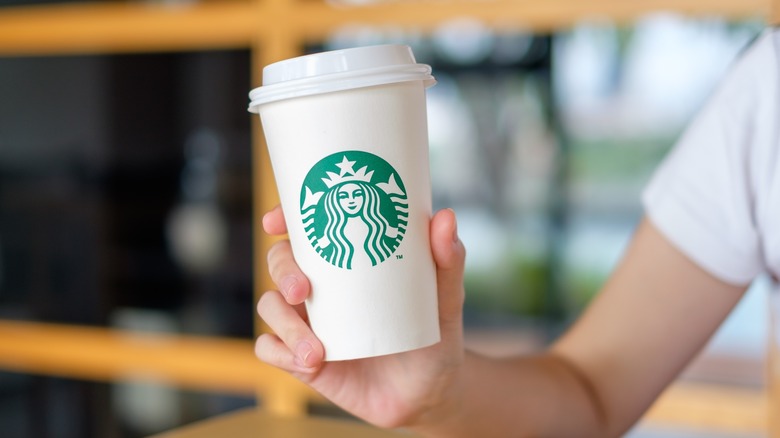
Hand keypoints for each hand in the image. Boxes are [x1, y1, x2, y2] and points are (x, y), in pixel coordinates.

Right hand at [255, 206, 466, 429]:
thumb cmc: (434, 334)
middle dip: (282, 271)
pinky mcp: (302, 357)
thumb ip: (448, 260)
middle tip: (302, 291)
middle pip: (279, 262)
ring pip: (269, 306)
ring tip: (315, 351)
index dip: (284, 219)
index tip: (277, 222)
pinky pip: (270, 349)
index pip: (306, 230)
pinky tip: (308, 362)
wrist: (429, 392)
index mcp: (347, 261)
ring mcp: (309, 321)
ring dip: (284, 324)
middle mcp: (321, 286)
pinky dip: (280, 352)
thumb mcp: (447, 298)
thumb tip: (445, 217)